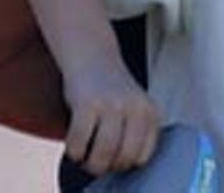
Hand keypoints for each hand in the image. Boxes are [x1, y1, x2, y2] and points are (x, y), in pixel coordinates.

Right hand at [63, 53, 160, 174]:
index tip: (114, 156)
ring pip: (103, 155)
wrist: (92, 56)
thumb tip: (126, 167)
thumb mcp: (135, 108)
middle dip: (107, 166)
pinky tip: (74, 142)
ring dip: (90, 163)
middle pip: (123, 159)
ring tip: (85, 154)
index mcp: (150, 112)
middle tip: (96, 159)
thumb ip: (136, 134)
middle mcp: (135, 107)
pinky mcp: (88, 104)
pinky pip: (79, 144)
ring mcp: (112, 105)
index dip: (125, 163)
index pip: (143, 156)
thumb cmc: (111, 90)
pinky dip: (73, 151)